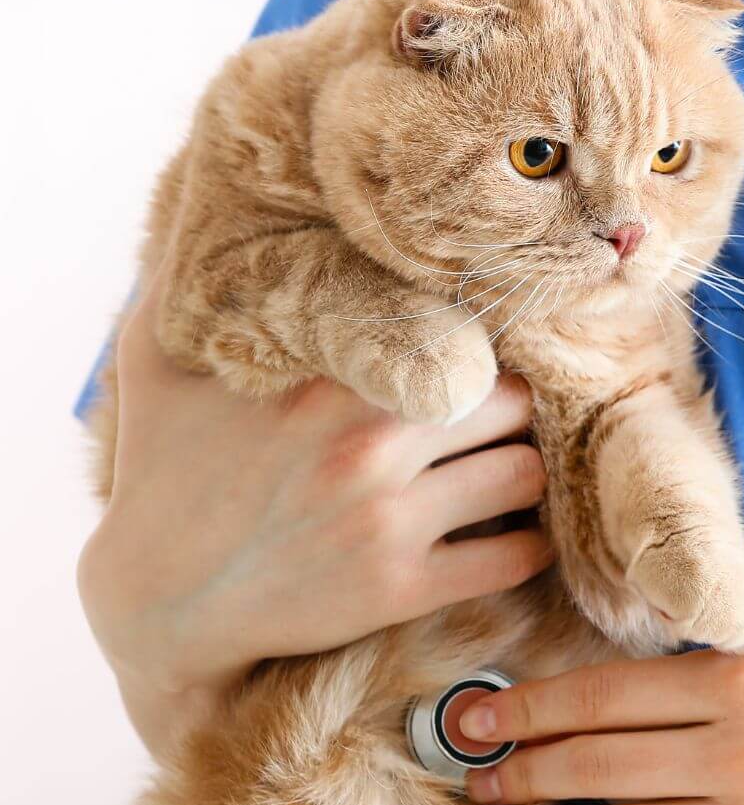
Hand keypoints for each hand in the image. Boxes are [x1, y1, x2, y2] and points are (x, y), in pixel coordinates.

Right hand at [77, 269, 552, 758]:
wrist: (158, 603)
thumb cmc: (163, 473)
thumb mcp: (156, 361)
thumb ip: (184, 282)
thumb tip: (198, 201)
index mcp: (328, 378)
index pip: (461, 334)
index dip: (483, 344)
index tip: (482, 357)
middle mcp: (367, 443)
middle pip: (513, 401)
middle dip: (512, 410)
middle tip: (498, 421)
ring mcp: (388, 520)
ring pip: (525, 476)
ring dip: (524, 474)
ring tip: (504, 474)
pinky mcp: (401, 588)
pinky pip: (513, 560)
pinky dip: (526, 550)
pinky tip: (509, 539)